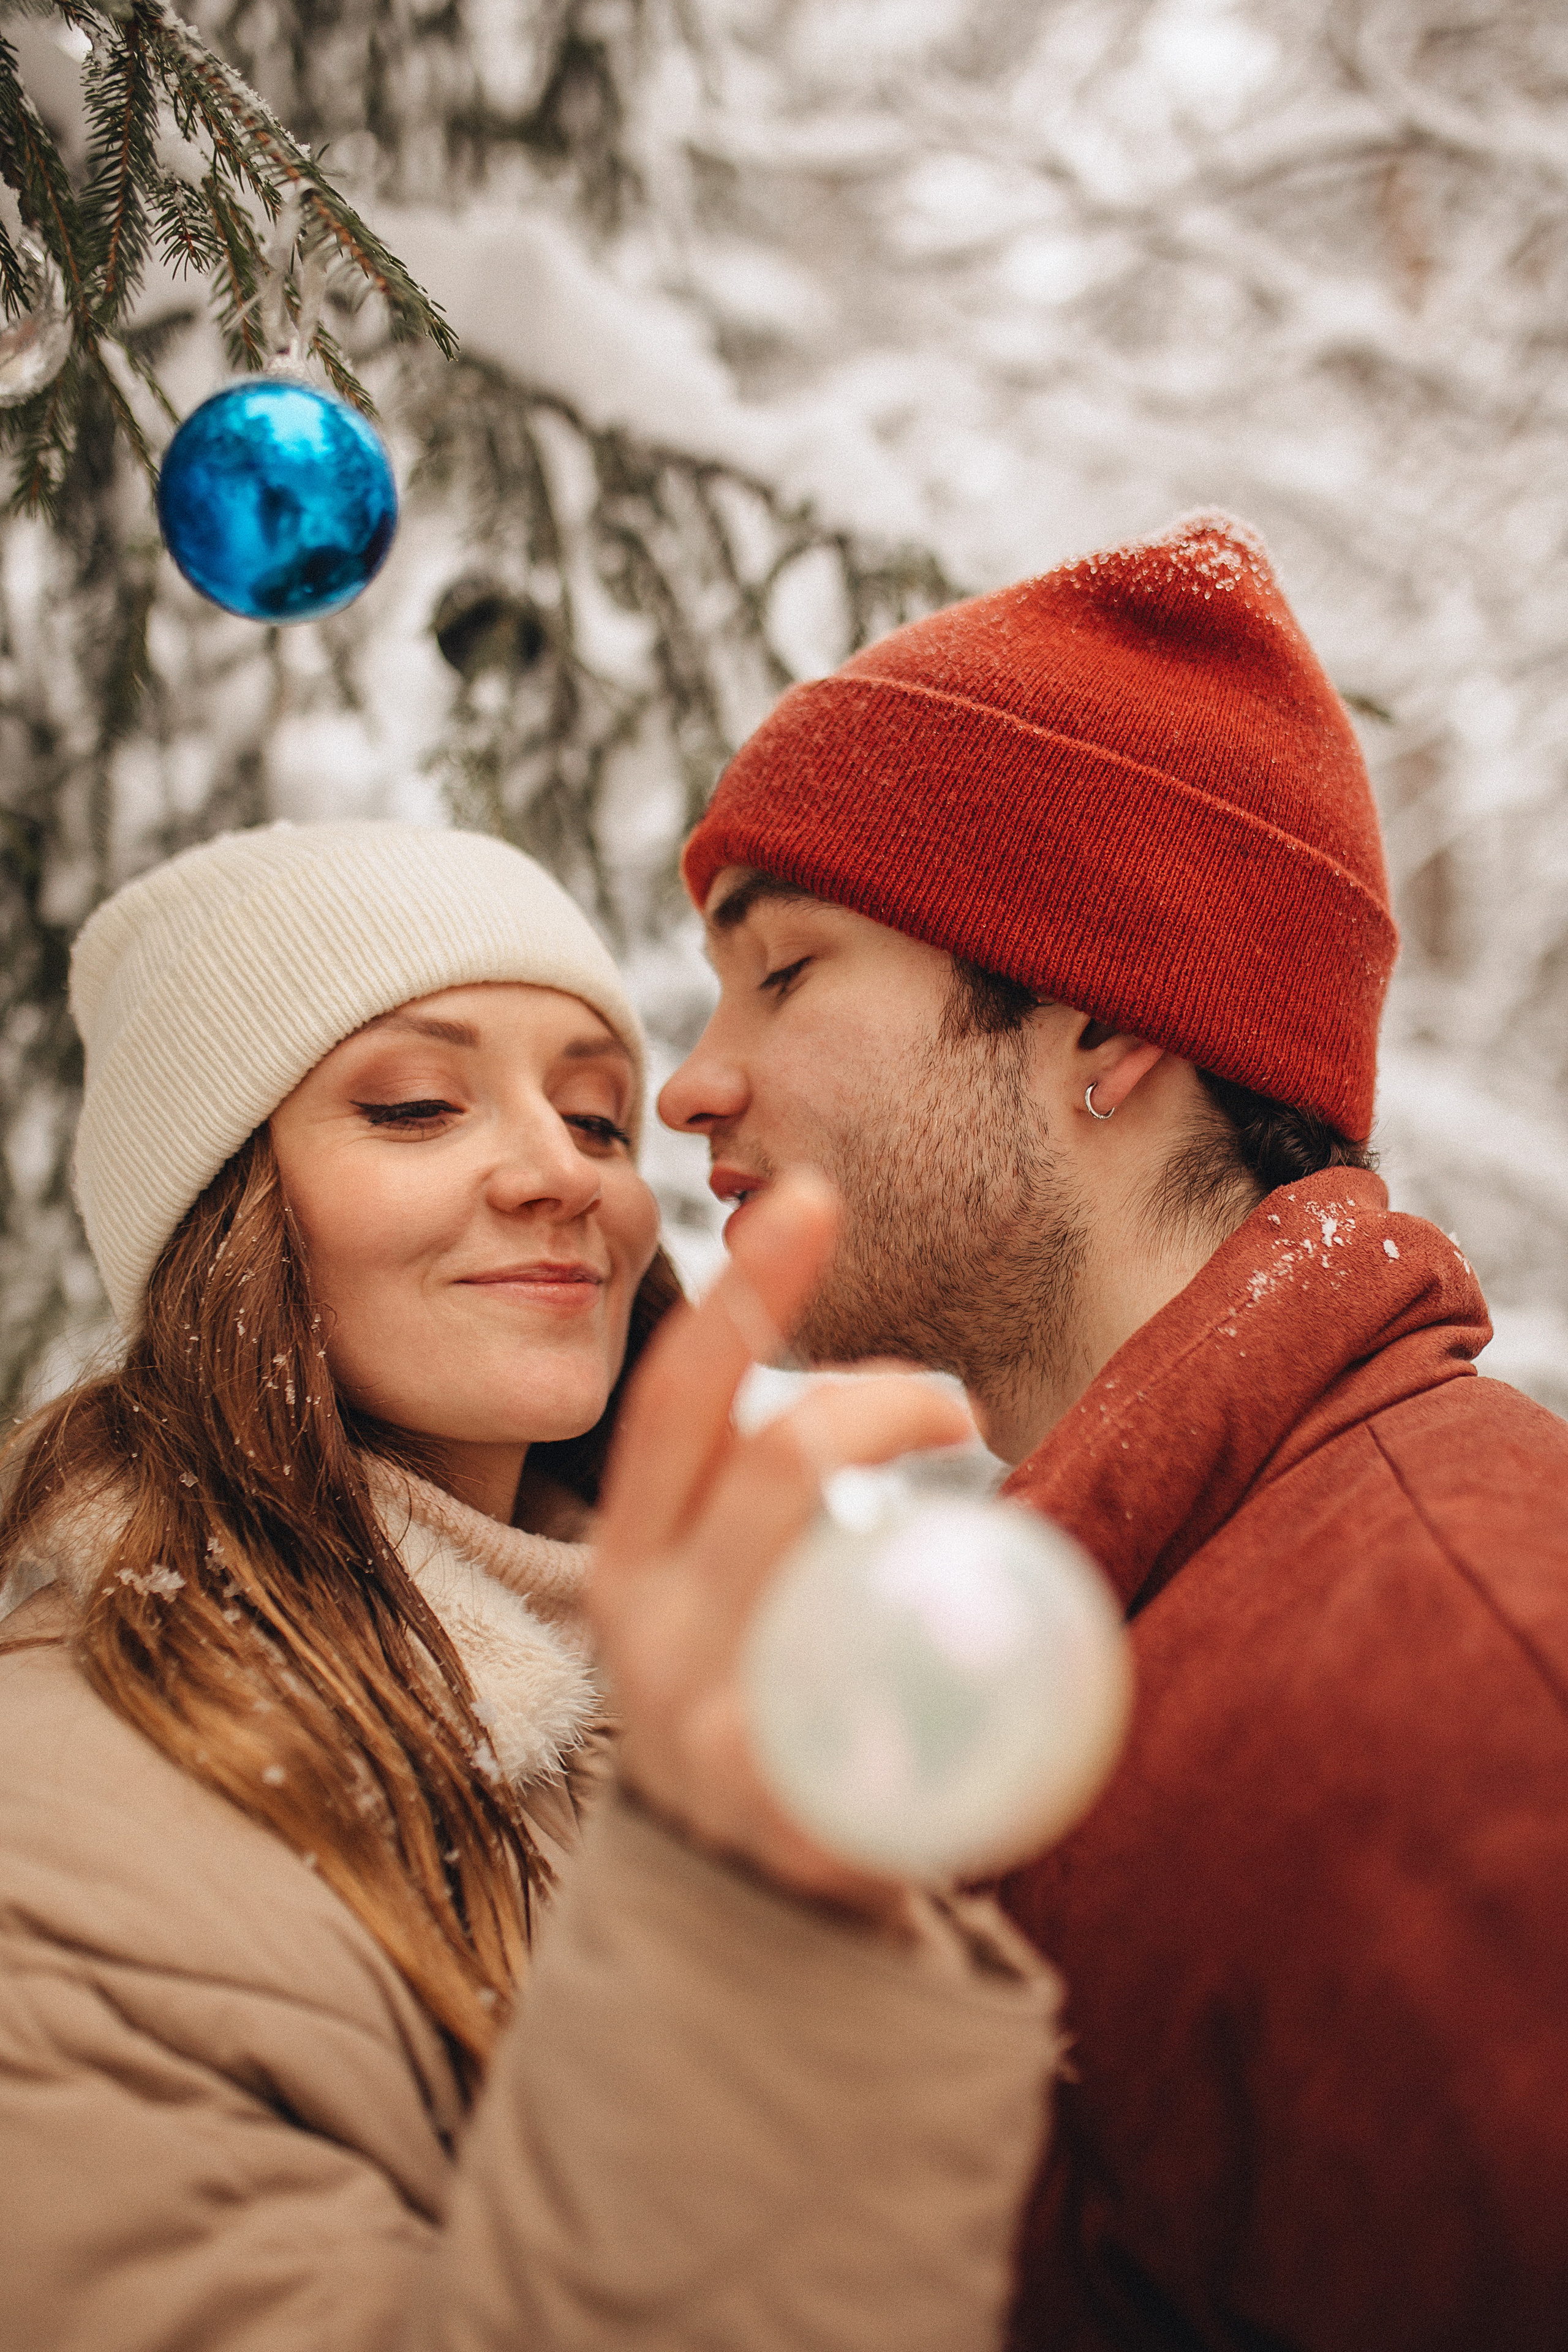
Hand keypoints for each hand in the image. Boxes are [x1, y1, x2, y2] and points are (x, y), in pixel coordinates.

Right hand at [588, 1169, 971, 1921]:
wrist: (725, 1896)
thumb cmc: (747, 1691)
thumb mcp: (718, 1587)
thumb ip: (762, 1504)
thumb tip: (890, 1392)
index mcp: (632, 1555)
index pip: (678, 1401)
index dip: (743, 1293)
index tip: (812, 1199)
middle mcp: (646, 1627)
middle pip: (772, 1469)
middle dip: (878, 1401)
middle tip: (958, 1405)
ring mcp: (702, 1725)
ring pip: (824, 1573)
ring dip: (917, 1503)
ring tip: (976, 1484)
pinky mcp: (773, 1819)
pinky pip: (856, 1736)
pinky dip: (927, 1708)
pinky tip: (980, 1718)